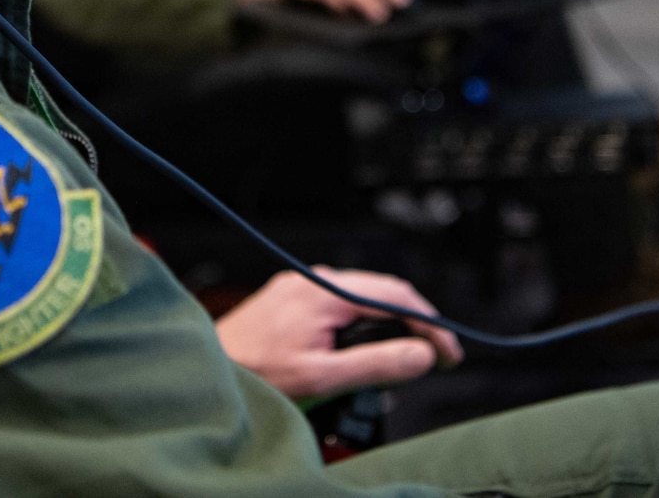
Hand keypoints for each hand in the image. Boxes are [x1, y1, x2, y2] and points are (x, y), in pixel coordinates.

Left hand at [214, 267, 461, 398]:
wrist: (209, 372)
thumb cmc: (254, 376)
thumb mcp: (322, 378)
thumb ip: (376, 365)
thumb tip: (422, 355)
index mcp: (323, 292)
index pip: (395, 295)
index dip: (431, 324)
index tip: (448, 353)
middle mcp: (312, 280)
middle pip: (381, 293)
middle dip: (413, 323)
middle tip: (434, 358)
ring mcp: (300, 287)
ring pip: (361, 298)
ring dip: (387, 324)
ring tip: (404, 357)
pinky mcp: (290, 300)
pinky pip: (339, 304)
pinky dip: (361, 324)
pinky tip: (364, 349)